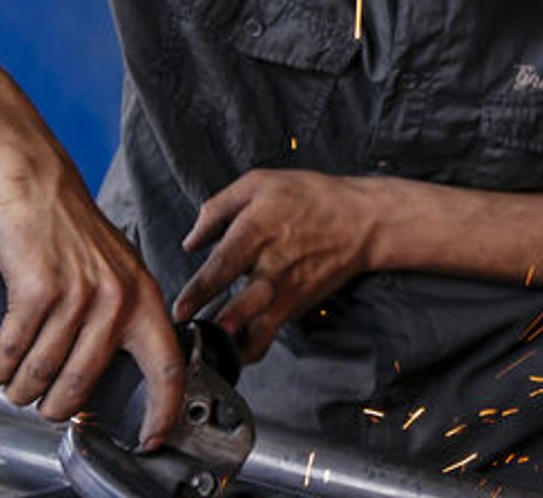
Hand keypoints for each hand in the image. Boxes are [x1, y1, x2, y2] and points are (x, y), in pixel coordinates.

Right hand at [0, 180, 183, 450]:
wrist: (42, 190)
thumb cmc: (77, 234)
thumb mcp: (121, 272)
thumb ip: (127, 315)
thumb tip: (122, 370)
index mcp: (144, 299)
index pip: (166, 367)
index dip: (162, 410)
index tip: (150, 436)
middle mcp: (116, 300)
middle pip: (85, 382)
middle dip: (60, 408)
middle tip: (49, 410)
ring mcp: (77, 295)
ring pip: (45, 371)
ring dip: (23, 390)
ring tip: (15, 391)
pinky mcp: (38, 290)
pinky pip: (14, 348)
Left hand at [172, 169, 379, 360]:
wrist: (362, 222)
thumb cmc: (310, 198)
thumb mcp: (259, 183)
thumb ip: (218, 208)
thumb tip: (190, 241)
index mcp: (258, 231)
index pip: (225, 263)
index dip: (201, 289)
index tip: (181, 309)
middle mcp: (273, 266)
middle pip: (248, 302)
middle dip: (225, 323)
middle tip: (200, 338)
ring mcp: (288, 290)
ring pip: (262, 328)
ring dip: (237, 346)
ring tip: (211, 359)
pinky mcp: (297, 306)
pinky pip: (270, 331)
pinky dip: (250, 345)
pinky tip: (229, 349)